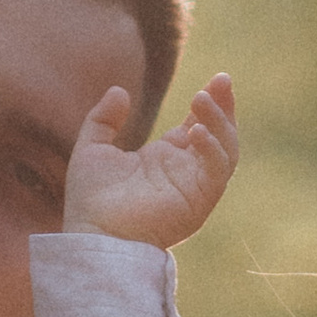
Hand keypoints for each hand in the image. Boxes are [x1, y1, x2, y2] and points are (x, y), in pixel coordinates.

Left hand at [64, 73, 237, 249]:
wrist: (94, 237)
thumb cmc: (90, 203)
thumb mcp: (91, 149)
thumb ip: (104, 119)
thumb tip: (120, 91)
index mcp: (165, 160)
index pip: (198, 126)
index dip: (210, 103)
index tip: (216, 79)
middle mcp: (185, 173)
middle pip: (220, 134)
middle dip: (224, 106)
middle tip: (222, 79)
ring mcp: (195, 187)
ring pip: (226, 150)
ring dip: (220, 122)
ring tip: (202, 99)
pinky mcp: (199, 201)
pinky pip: (218, 171)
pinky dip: (213, 148)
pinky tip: (195, 130)